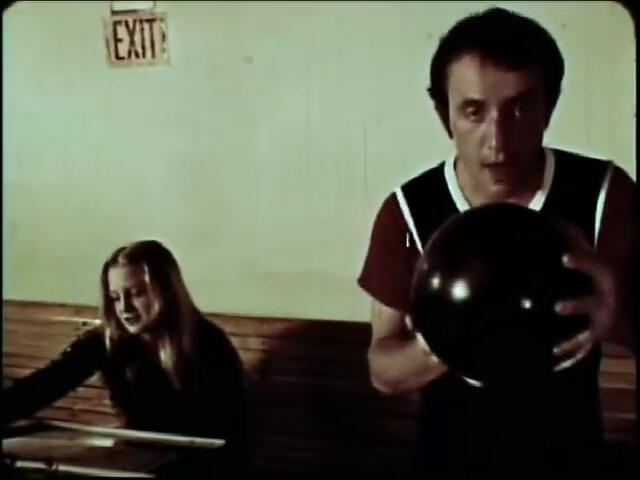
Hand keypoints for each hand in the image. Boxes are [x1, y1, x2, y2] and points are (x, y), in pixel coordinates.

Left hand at [552, 232, 618, 370]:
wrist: (617, 290)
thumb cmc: (602, 273)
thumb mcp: (594, 259)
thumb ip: (578, 251)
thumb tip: (557, 234)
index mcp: (606, 281)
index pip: (594, 267)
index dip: (581, 262)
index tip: (564, 258)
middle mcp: (607, 302)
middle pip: (592, 304)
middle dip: (576, 306)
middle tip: (557, 307)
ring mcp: (603, 321)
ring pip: (589, 334)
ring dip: (572, 342)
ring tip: (554, 349)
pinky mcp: (597, 333)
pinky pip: (584, 348)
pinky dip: (571, 357)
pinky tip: (556, 365)